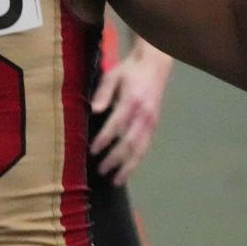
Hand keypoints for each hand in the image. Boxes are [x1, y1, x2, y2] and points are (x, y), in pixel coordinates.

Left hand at [88, 46, 170, 184]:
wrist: (154, 66)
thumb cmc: (129, 70)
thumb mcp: (113, 75)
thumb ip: (103, 93)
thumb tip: (94, 111)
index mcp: (133, 101)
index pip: (117, 125)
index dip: (105, 139)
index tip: (92, 150)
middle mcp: (144, 115)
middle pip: (130, 142)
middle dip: (115, 158)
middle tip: (101, 170)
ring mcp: (151, 122)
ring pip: (141, 149)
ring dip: (128, 166)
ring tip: (116, 180)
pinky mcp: (154, 126)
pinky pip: (146, 147)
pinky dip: (136, 161)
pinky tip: (127, 170)